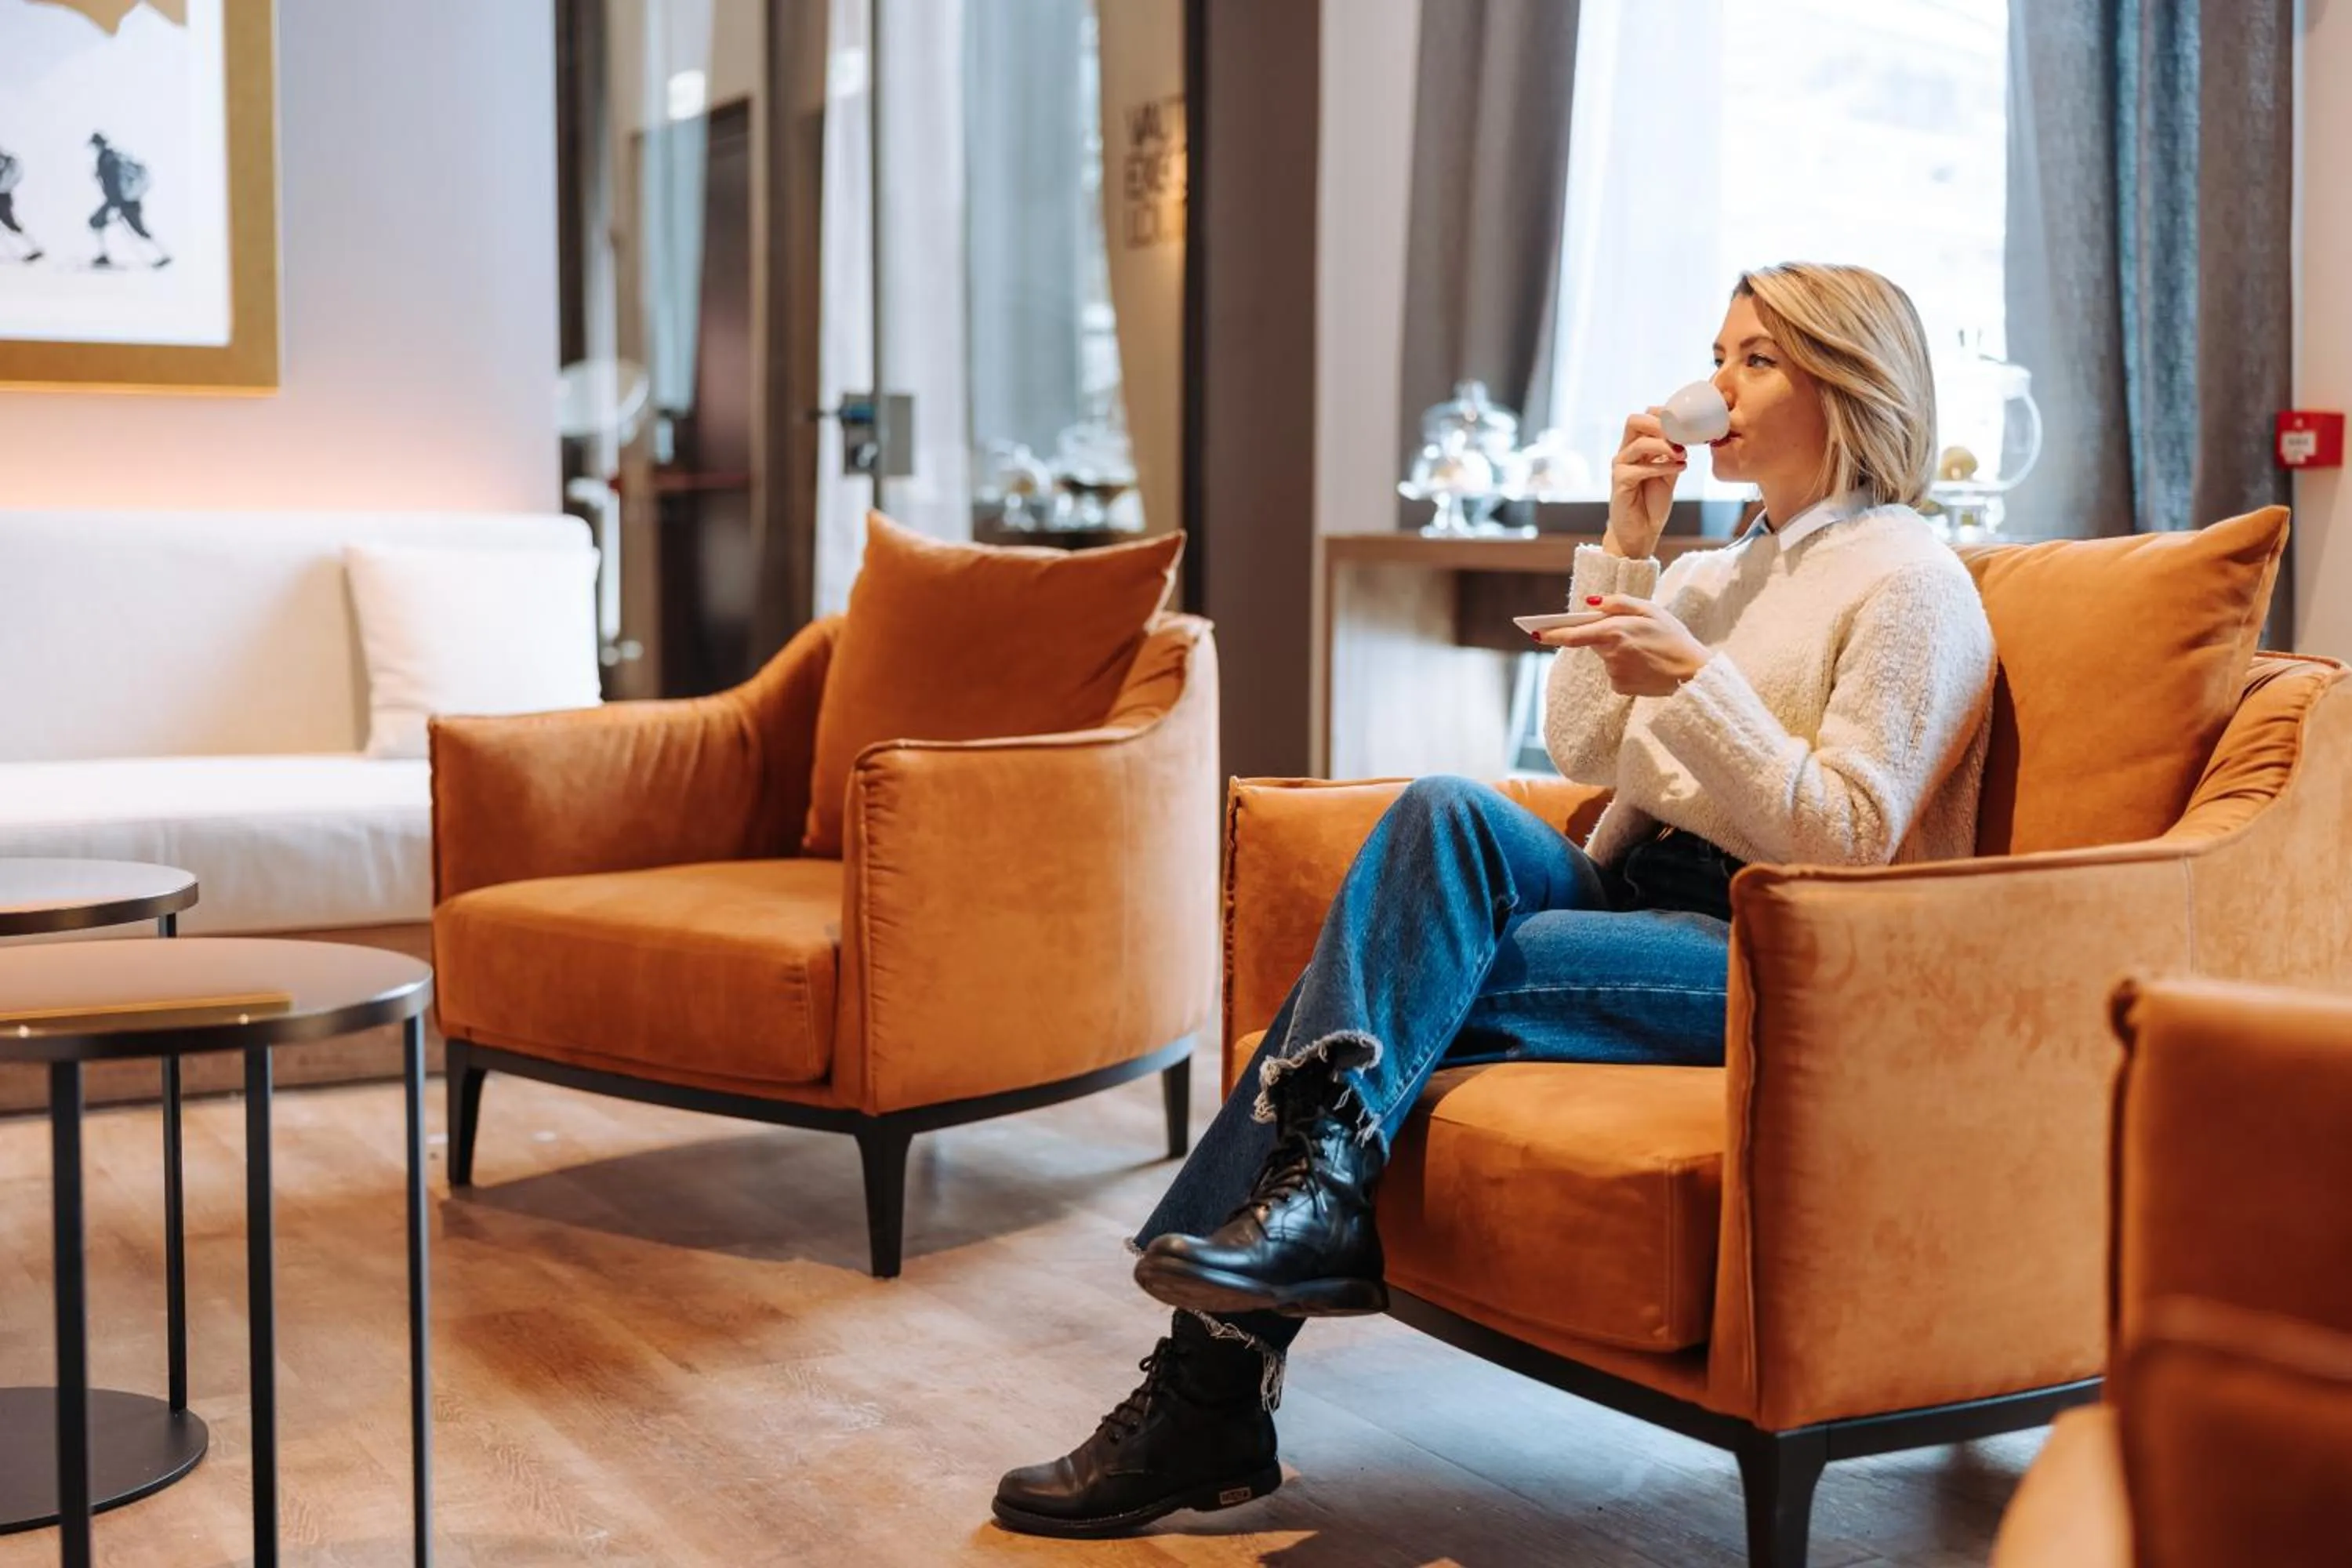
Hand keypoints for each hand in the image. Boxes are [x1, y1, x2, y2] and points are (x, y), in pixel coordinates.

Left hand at [1534, 595, 1710, 696]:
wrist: (1692, 673)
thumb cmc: (1673, 636)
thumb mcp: (1650, 609)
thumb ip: (1617, 603)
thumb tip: (1589, 604)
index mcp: (1615, 632)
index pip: (1574, 635)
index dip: (1551, 633)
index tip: (1533, 631)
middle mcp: (1610, 654)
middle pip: (1593, 642)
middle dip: (1604, 635)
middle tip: (1631, 633)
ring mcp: (1614, 673)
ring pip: (1605, 658)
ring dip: (1618, 651)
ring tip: (1645, 650)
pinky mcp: (1619, 688)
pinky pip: (1614, 673)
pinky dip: (1625, 667)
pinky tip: (1644, 665)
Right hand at [1607, 408, 1684, 558]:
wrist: (1640, 533)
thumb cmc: (1651, 503)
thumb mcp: (1668, 473)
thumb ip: (1672, 454)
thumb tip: (1688, 436)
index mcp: (1636, 448)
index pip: (1643, 418)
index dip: (1662, 414)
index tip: (1684, 421)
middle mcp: (1625, 453)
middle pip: (1634, 421)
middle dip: (1660, 423)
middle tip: (1680, 433)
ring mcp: (1620, 467)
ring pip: (1639, 444)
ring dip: (1665, 446)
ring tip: (1683, 454)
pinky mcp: (1619, 482)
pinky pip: (1640, 468)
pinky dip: (1662, 466)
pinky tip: (1680, 468)